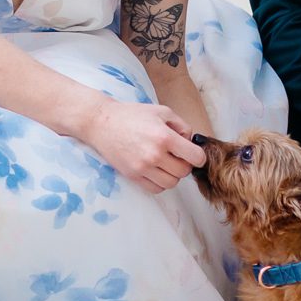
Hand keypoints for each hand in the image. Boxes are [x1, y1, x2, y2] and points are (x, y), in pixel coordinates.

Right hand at [79, 98, 204, 194]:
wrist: (102, 123)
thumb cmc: (132, 115)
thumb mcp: (162, 111)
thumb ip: (182, 126)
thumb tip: (191, 142)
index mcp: (164, 137)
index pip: (195, 157)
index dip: (198, 156)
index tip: (194, 154)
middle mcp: (154, 155)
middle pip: (184, 172)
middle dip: (185, 164)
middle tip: (177, 156)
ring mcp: (143, 168)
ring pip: (171, 183)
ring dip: (172, 175)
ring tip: (165, 163)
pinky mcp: (133, 176)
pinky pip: (156, 189)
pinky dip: (160, 182)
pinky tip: (156, 170)